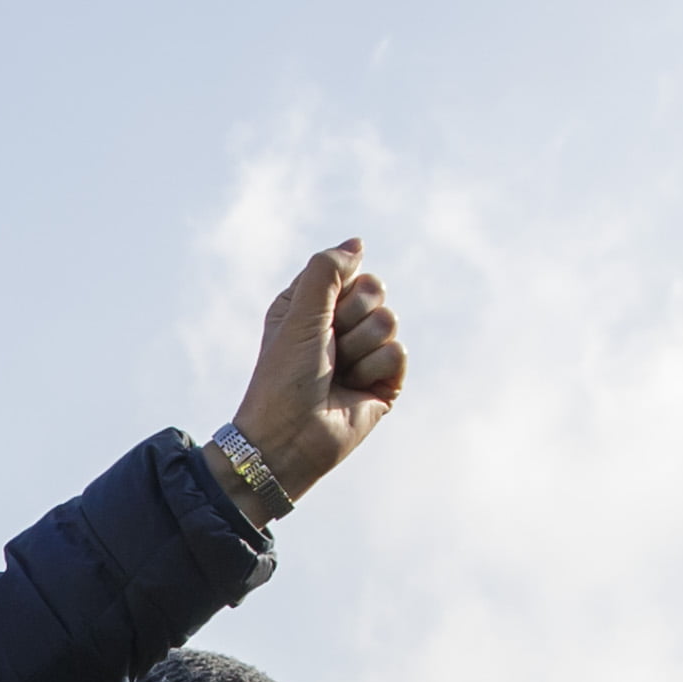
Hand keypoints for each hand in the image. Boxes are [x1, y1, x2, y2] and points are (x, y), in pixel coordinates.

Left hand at [229, 241, 409, 500]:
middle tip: (327, 348)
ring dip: (360, 347)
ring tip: (338, 373)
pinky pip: (399, 351)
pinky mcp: (385, 380)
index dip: (337, 290)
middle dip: (351, 318)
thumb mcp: (299, 312)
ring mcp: (365, 353)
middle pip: (376, 290)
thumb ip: (326, 271)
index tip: (314, 317)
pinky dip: (375, 369)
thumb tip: (358, 244)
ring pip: (389, 320)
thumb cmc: (284, 377)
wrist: (289, 437)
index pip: (350, 270)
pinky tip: (354, 390)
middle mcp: (340, 325)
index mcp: (314, 304)